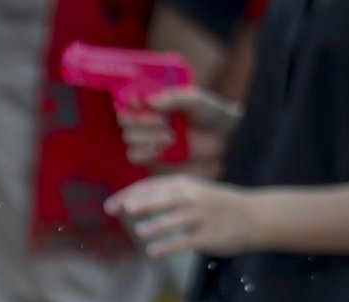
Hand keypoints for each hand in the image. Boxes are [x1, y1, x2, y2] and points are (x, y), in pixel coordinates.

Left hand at [105, 175, 256, 257]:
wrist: (256, 216)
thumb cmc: (219, 205)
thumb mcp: (195, 192)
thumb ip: (169, 195)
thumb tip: (134, 201)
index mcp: (186, 185)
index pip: (152, 187)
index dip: (130, 195)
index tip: (110, 206)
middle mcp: (193, 198)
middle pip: (164, 198)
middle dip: (143, 204)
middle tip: (123, 211)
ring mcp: (202, 216)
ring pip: (176, 218)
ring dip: (158, 224)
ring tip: (140, 232)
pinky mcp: (209, 235)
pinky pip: (186, 241)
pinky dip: (170, 246)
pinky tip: (154, 251)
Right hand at [118, 86, 239, 174]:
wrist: (224, 142)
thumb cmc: (211, 116)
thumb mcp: (196, 100)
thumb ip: (174, 97)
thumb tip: (149, 101)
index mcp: (155, 101)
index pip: (129, 99)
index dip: (130, 101)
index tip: (141, 102)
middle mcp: (147, 118)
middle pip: (124, 119)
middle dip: (141, 120)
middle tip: (164, 122)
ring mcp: (147, 139)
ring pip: (129, 137)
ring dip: (147, 137)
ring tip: (171, 138)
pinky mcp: (150, 158)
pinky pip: (134, 155)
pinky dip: (144, 152)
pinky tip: (160, 151)